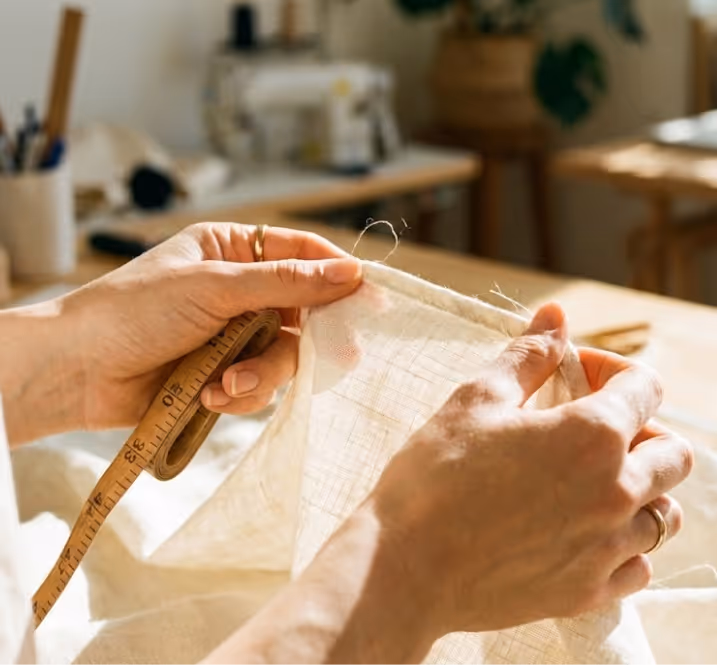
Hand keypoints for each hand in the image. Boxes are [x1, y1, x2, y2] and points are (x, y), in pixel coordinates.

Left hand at [60, 222, 361, 431]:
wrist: (79, 371)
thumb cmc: (135, 310)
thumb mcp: (215, 287)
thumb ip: (285, 282)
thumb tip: (351, 274)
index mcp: (231, 250)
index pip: (301, 253)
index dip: (337, 274)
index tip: (371, 296)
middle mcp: (237, 290)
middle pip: (302, 311)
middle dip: (307, 339)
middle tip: (338, 357)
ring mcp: (232, 334)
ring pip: (284, 355)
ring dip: (262, 374)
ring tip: (227, 384)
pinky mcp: (223, 373)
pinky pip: (259, 386)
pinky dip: (241, 394)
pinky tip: (210, 395)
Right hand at [365, 302, 692, 637]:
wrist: (405, 566)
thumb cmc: (434, 475)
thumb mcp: (477, 399)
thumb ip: (528, 354)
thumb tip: (556, 316)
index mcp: (592, 434)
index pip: (646, 386)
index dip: (612, 368)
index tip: (576, 373)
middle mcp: (616, 491)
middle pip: (673, 453)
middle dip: (641, 429)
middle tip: (588, 429)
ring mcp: (607, 547)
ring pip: (664, 514)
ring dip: (640, 489)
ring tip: (591, 482)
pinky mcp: (589, 591)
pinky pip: (639, 565)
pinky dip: (624, 543)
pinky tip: (583, 532)